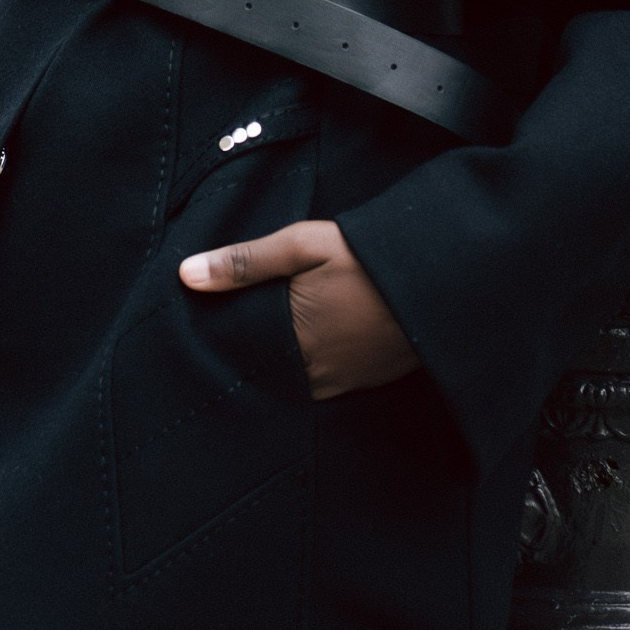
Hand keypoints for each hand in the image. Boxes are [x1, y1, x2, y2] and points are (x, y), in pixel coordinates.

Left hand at [179, 220, 421, 400]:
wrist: (444, 279)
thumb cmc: (368, 257)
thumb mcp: (303, 245)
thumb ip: (245, 263)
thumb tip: (186, 275)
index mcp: (292, 343)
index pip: (240, 357)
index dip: (222, 347)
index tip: (199, 339)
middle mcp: (315, 374)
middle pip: (267, 373)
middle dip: (250, 358)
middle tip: (229, 341)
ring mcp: (345, 381)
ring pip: (295, 381)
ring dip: (281, 365)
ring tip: (266, 342)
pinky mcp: (370, 380)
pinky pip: (326, 384)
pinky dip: (311, 369)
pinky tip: (308, 347)